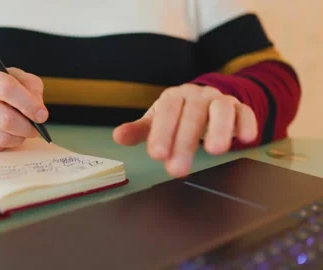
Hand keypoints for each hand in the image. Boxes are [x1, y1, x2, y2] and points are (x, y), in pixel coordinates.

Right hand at [0, 66, 47, 150]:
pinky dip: (7, 143)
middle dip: (26, 127)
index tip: (42, 115)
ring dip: (18, 138)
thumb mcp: (13, 78)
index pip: (7, 88)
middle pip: (4, 117)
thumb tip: (39, 110)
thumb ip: (31, 87)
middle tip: (36, 129)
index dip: (28, 103)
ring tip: (22, 132)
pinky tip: (7, 135)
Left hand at [113, 83, 257, 177]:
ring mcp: (220, 101)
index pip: (167, 111)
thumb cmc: (176, 116)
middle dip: (185, 142)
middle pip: (192, 115)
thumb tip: (118, 137)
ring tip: (215, 151)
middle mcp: (197, 96)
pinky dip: (248, 123)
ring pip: (222, 109)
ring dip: (220, 129)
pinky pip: (245, 112)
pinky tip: (246, 139)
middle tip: (177, 169)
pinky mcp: (240, 108)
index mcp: (174, 98)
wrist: (205, 102)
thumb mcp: (157, 122)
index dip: (162, 132)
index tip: (157, 155)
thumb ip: (139, 130)